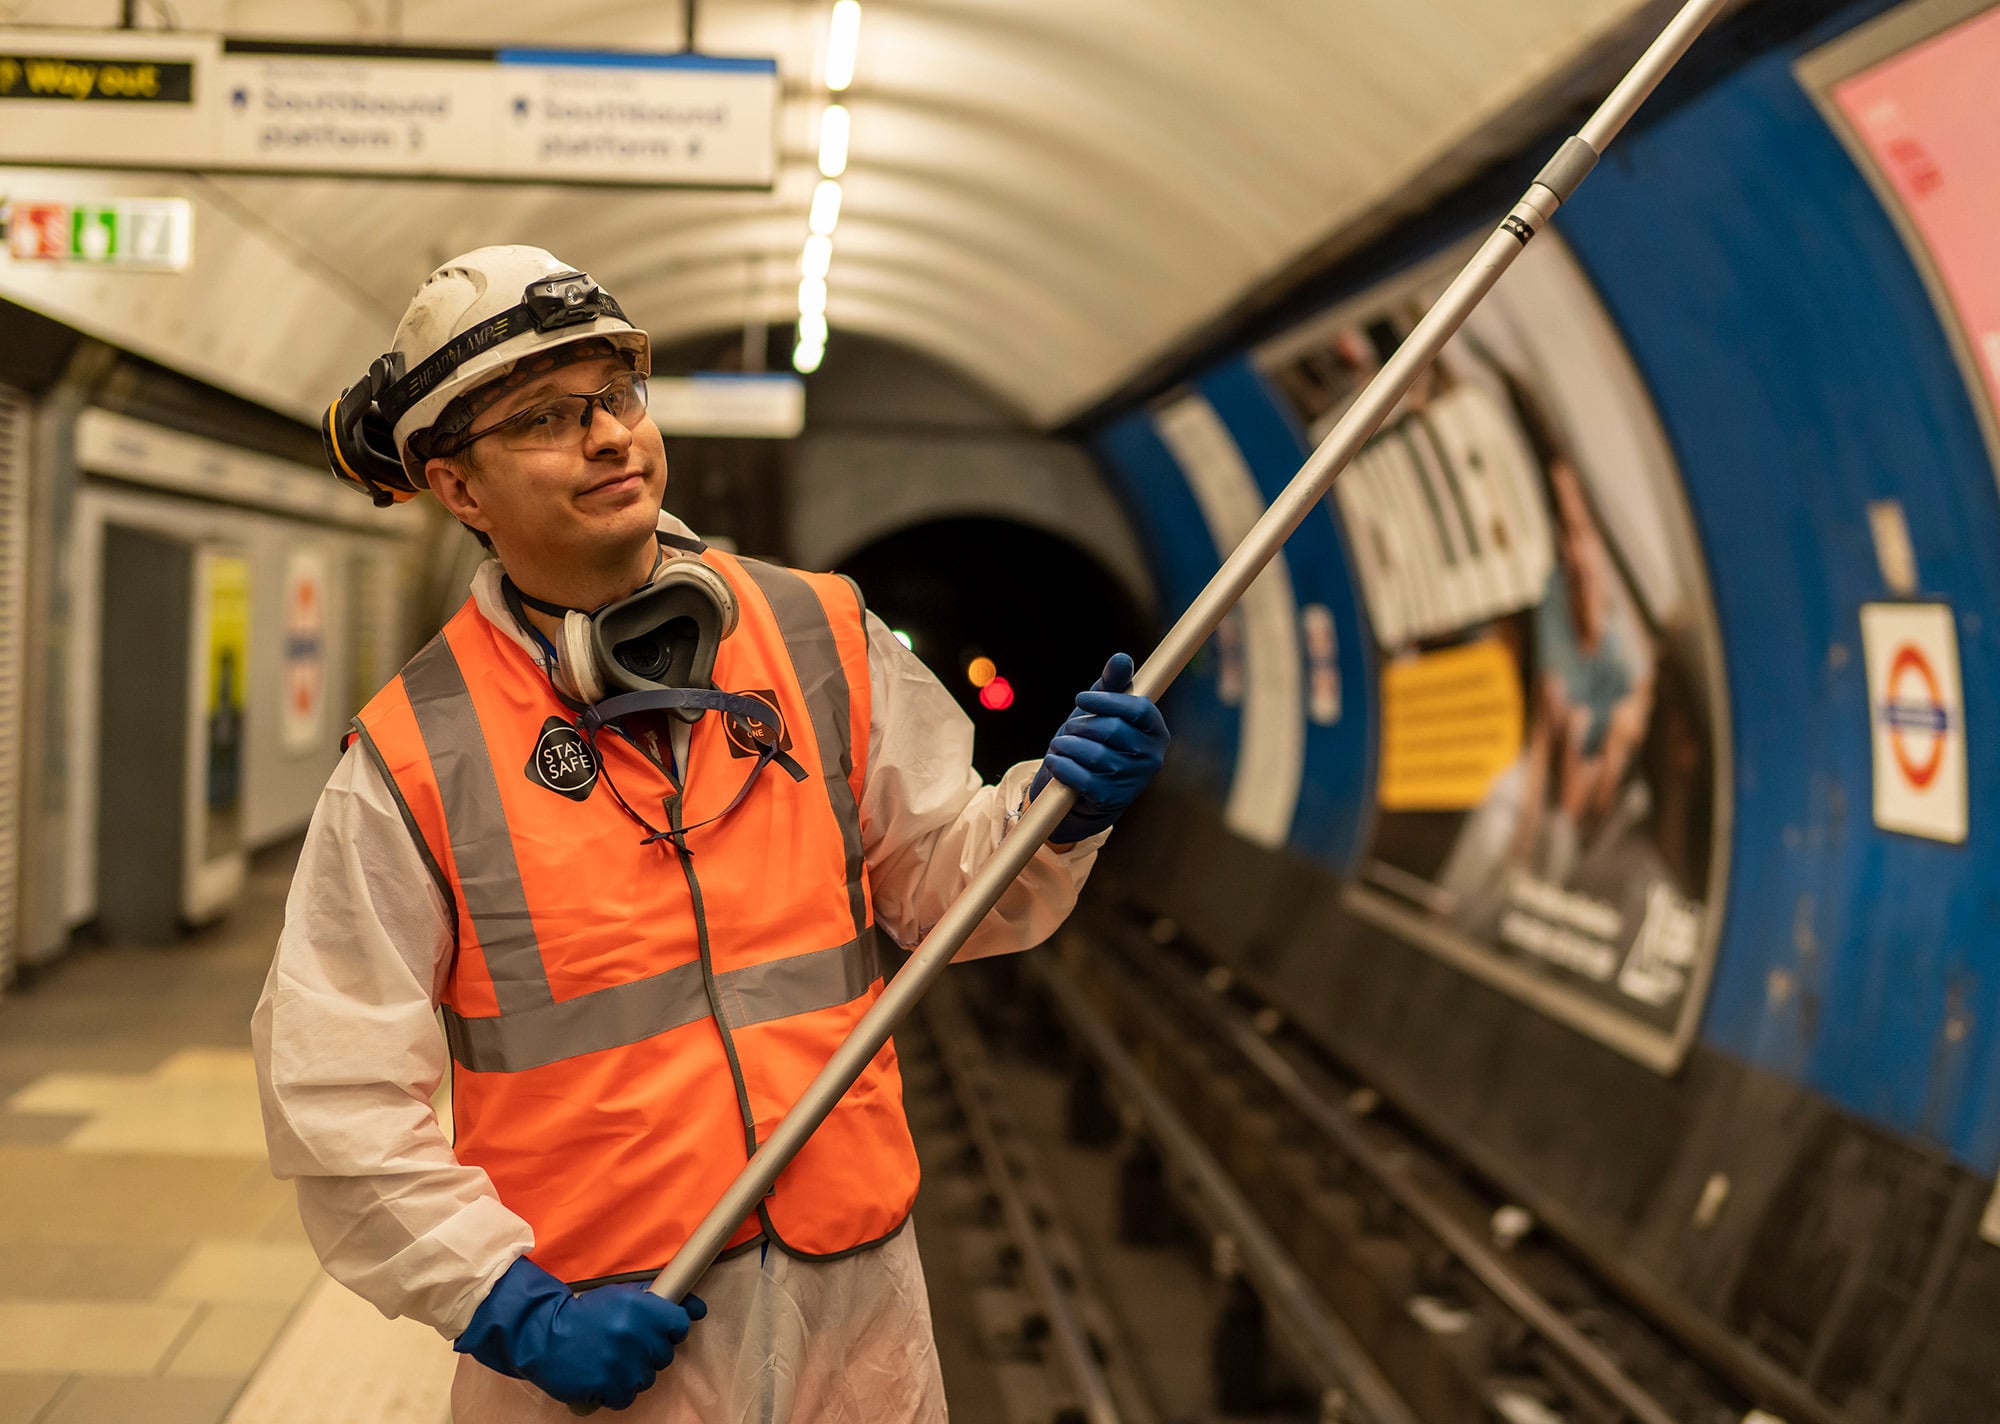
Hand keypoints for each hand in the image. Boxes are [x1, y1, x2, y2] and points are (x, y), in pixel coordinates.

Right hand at [455, 1256, 707, 1410]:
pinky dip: (616, 1391)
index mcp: (641, 1307)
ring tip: (611, 1359)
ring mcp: (621, 1363)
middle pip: (665, 1356)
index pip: (680, 1325)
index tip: (656, 1330)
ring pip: (647, 1379)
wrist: (543, 1333)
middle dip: (649, 1352)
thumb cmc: (586, 1312)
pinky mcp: (605, 1386)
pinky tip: (603, 1375)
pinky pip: (627, 1397)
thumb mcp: (622, 1295)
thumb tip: (699, 1309)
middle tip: (625, 1344)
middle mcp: (634, 1334)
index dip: (669, 1329)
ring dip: (632, 1372)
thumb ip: (660, 1300)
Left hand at [1030, 653, 1168, 843]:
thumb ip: (1112, 685)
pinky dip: (1062, 766)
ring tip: (1060, 745)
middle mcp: (1151, 758)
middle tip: (1069, 728)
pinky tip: (1055, 762)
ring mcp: (1132, 782)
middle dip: (1081, 725)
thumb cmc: (1096, 743)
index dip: (1107, 700)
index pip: (1139, 709)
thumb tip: (1121, 659)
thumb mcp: (1102, 711)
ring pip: (1094, 754)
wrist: (1082, 793)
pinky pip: (1082, 777)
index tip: (1081, 697)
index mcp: (1156, 732)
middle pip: (1112, 730)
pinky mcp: (1110, 800)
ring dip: (1067, 746)